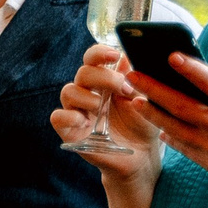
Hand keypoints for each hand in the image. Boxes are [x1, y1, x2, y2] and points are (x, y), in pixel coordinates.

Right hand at [52, 42, 163, 183]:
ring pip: (68, 91)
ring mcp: (78, 111)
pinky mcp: (70, 131)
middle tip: (123, 89)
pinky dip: (69, 116)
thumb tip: (135, 52)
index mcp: (105, 80)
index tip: (115, 55)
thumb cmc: (146, 123)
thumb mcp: (149, 97)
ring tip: (104, 108)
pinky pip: (58, 117)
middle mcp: (88, 92)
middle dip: (103, 77)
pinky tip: (85, 121)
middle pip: (83, 72)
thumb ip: (140, 76)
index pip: (93, 58)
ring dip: (88, 97)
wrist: (143, 155)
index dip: (99, 53)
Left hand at [129, 51, 207, 207]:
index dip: (190, 68)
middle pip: (181, 105)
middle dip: (154, 89)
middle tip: (132, 76)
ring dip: (152, 114)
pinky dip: (170, 137)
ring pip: (175, 129)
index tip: (170, 56)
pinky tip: (159, 127)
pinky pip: (184, 148)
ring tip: (135, 100)